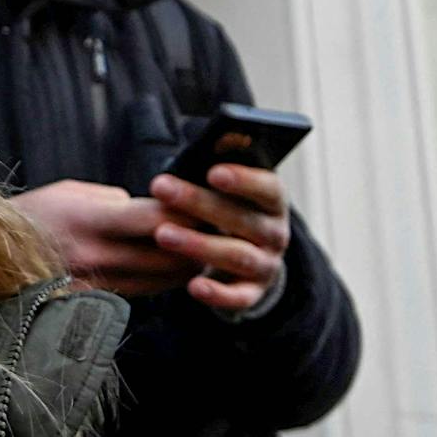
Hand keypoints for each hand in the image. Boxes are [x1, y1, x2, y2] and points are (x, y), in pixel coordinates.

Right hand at [11, 179, 203, 296]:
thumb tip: (150, 209)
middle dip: (198, 243)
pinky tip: (174, 270)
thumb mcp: (70, 192)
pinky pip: (141, 293)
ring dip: (186, 267)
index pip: (154, 219)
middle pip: (166, 255)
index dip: (186, 212)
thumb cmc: (32, 216)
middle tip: (219, 232)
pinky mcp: (92, 305)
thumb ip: (114, 200)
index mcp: (88, 221)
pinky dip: (161, 281)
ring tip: (204, 251)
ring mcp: (93, 287)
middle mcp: (94, 257)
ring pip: (159, 280)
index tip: (205, 205)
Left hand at [148, 165, 289, 314]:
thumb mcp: (229, 190)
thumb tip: (219, 139)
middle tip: (161, 188)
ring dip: (199, 244)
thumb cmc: (227, 212)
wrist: (248, 261)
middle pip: (243, 219)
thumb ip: (220, 168)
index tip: (212, 172)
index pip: (268, 188)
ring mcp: (266, 266)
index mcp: (273, 202)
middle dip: (199, 203)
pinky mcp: (252, 294)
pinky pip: (237, 297)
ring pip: (236, 255)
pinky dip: (216, 293)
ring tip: (162, 234)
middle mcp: (275, 234)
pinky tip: (192, 285)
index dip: (244, 180)